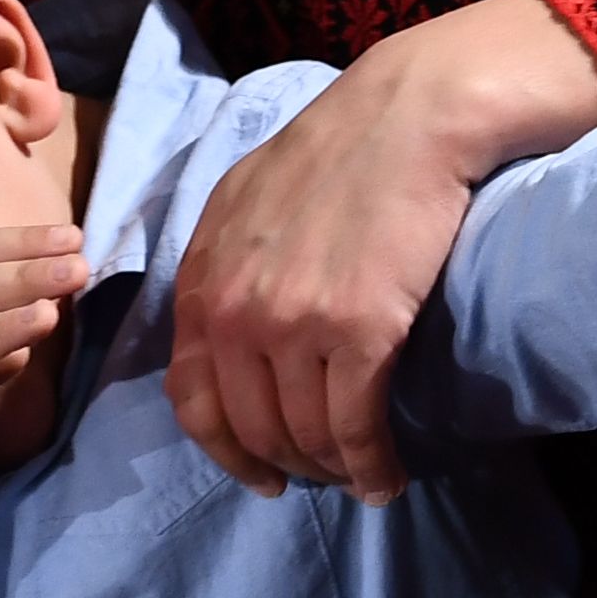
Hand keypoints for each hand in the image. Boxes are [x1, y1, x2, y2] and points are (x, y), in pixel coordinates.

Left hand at [167, 0, 596, 502]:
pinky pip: (356, 428)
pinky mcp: (359, 334)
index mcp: (201, 280)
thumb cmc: (333, 151)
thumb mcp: (240, 200)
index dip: (225, 450)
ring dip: (334, 471)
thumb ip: (218, 266)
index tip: (260, 471)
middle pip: (249, 427)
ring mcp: (293, 325)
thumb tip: (216, 328)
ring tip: (361, 479)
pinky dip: (373, 466)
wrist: (405, 119)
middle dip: (286, 466)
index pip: (191, 398)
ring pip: (304, 435)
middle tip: (321, 477)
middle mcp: (234, 311)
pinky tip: (388, 477)